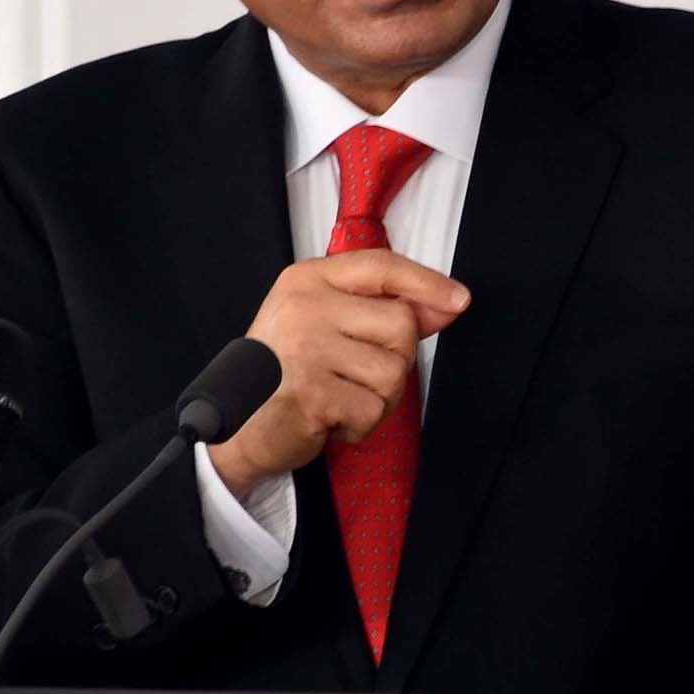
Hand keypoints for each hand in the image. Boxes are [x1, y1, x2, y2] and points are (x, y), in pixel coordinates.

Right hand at [210, 251, 469, 494]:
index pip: (380, 266)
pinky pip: (373, 409)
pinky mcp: (313, 393)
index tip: (459, 300)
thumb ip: (382, 312)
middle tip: (356, 377)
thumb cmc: (285, 373)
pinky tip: (331, 419)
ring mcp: (306, 348)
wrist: (234, 426)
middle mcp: (304, 307)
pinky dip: (361, 424)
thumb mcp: (325, 326)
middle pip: (400, 324)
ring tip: (342, 398)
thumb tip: (449, 304)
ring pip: (393, 371)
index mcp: (306, 280)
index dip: (426, 282)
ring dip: (379, 398)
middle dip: (394, 360)